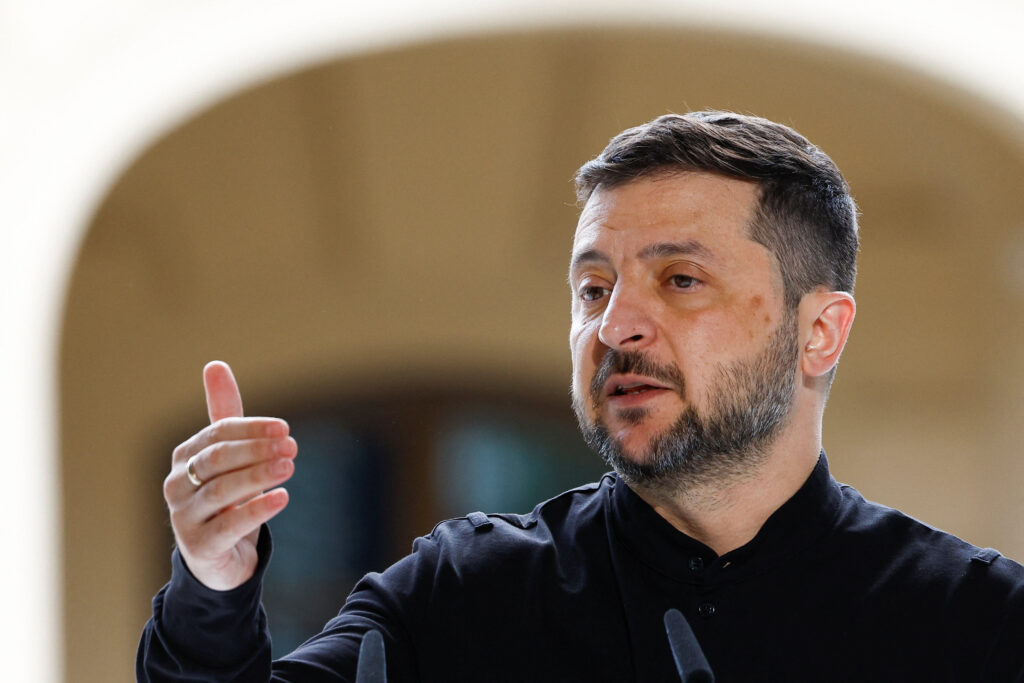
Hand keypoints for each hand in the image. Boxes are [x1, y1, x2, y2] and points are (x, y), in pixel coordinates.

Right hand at [163, 361, 296, 589]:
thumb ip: (224, 413)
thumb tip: (215, 364)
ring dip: (259, 476)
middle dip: (257, 450)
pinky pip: (229, 525)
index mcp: (184, 457)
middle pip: (218, 460)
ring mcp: (184, 517)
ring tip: (290, 467)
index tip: (284, 429)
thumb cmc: (224, 498)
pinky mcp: (200, 546)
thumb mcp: (226, 456)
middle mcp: (177, 485)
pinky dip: (257, 509)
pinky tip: (283, 498)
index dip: (251, 429)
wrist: (217, 557)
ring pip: (222, 490)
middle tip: (293, 447)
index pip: (217, 434)